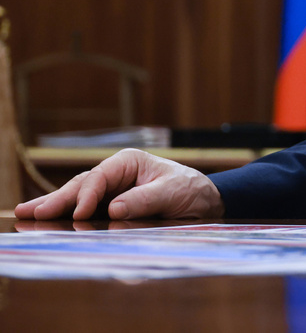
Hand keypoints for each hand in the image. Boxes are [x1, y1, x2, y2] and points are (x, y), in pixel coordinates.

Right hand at [14, 148, 224, 220]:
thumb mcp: (172, 192)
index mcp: (128, 162)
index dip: (86, 195)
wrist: (205, 200)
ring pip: (78, 197)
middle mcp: (115, 173)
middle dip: (56, 199)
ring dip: (53, 206)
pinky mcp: (111, 205)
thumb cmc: (191, 190)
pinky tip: (44, 219)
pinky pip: (86, 210)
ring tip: (26, 213)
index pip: (100, 177)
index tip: (76, 213)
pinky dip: (66, 215)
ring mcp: (111, 190)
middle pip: (81, 186)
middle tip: (28, 212)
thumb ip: (144, 199)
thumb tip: (113, 209)